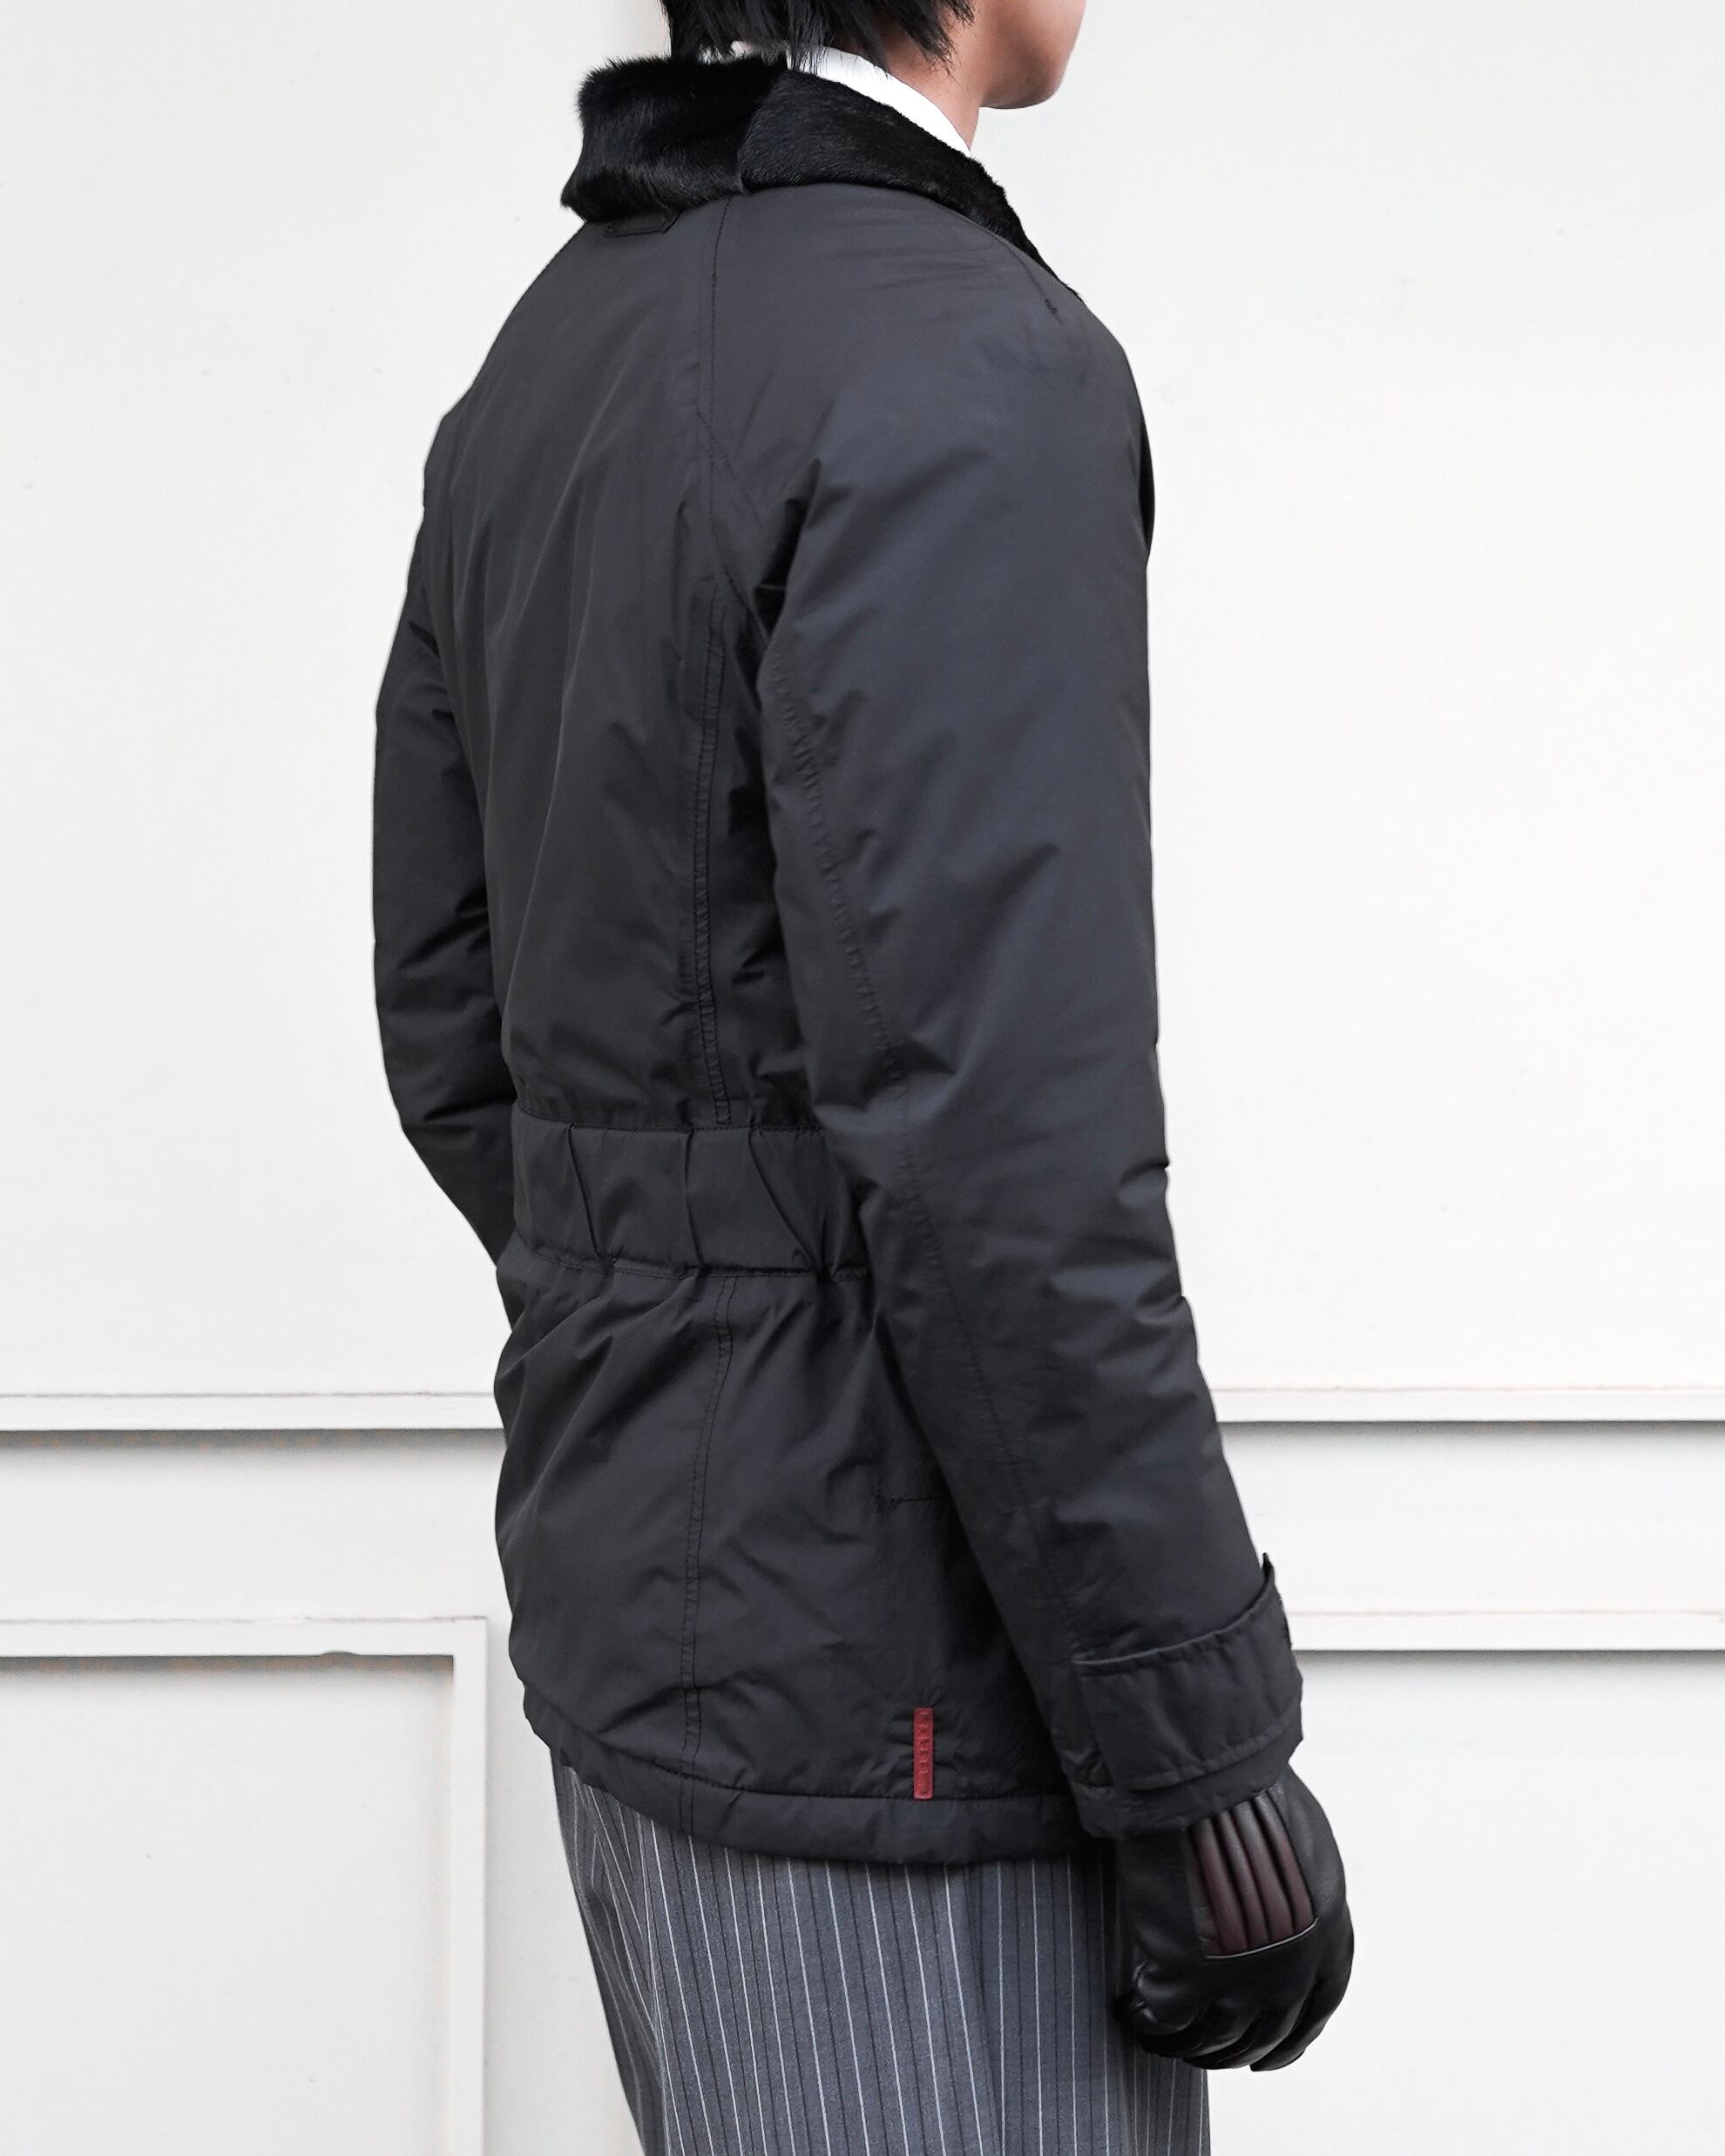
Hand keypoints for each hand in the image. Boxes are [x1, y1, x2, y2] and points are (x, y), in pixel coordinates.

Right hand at [1112, 1769, 1352, 2071]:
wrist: (1199, 1781)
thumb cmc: (1243, 1792)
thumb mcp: (1298, 1846)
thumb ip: (1294, 1897)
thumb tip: (1275, 1918)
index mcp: (1326, 1937)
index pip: (1315, 2012)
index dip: (1289, 2041)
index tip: (1266, 2054)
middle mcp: (1293, 1969)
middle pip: (1263, 2035)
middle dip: (1230, 2049)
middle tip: (1200, 2048)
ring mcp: (1242, 1980)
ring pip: (1212, 2040)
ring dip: (1184, 2046)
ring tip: (1158, 2034)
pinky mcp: (1187, 1977)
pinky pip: (1164, 2021)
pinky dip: (1145, 2022)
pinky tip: (1129, 2010)